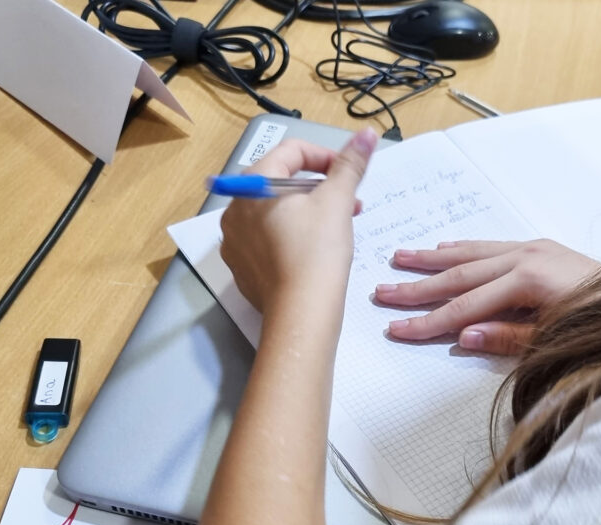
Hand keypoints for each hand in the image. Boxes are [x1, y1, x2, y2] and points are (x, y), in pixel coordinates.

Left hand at [219, 129, 376, 314]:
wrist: (301, 313)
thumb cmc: (318, 253)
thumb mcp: (337, 201)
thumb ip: (350, 164)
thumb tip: (366, 134)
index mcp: (253, 185)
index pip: (291, 152)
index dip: (325, 156)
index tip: (349, 174)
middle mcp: (235, 208)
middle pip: (279, 181)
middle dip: (317, 186)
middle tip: (347, 203)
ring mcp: (234, 240)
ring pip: (272, 211)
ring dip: (304, 210)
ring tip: (333, 227)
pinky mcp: (241, 267)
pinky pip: (265, 239)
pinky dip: (289, 236)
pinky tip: (311, 252)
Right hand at [374, 239, 600, 354]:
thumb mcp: (555, 341)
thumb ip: (508, 337)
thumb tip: (464, 335)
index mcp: (527, 279)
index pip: (464, 306)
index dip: (427, 321)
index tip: (396, 328)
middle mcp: (526, 256)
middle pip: (459, 275)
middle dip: (418, 285)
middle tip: (382, 292)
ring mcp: (533, 248)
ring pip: (471, 253)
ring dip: (433, 258)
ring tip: (399, 257)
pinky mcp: (541, 248)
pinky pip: (491, 246)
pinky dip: (463, 248)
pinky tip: (445, 248)